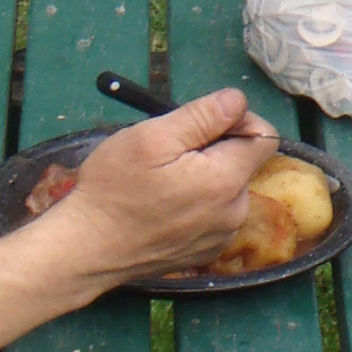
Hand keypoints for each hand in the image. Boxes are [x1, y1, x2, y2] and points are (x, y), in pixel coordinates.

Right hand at [49, 90, 279, 278]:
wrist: (87, 248)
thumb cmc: (113, 188)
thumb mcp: (153, 137)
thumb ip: (203, 116)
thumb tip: (238, 100)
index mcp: (227, 180)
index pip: (264, 136)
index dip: (238, 119)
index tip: (203, 121)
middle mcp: (235, 212)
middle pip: (243, 163)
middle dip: (215, 149)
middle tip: (170, 152)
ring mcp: (221, 236)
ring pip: (228, 189)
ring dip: (205, 176)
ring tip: (162, 180)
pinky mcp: (206, 251)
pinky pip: (215, 215)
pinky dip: (198, 204)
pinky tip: (164, 205)